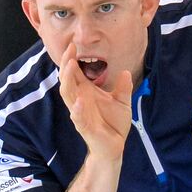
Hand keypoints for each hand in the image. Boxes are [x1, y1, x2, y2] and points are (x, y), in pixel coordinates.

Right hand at [58, 43, 131, 162]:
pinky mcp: (85, 128)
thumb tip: (126, 72)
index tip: (73, 44)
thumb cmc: (113, 123)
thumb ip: (123, 87)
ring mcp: (80, 114)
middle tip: (69, 49)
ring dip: (68, 80)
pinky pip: (78, 118)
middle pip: (67, 80)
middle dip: (66, 64)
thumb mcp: (122, 101)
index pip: (74, 73)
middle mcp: (79, 100)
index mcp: (86, 92)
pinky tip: (79, 102)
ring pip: (68, 95)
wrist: (114, 146)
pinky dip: (78, 110)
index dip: (71, 59)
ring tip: (70, 65)